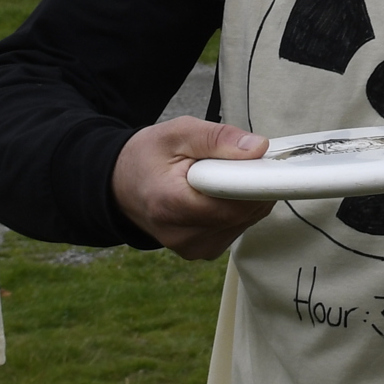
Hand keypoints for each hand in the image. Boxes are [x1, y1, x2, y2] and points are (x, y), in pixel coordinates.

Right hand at [112, 117, 272, 258]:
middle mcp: (183, 235)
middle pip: (243, 213)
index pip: (232, 203)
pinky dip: (238, 207)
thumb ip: (217, 138)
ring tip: (219, 177)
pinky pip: (238, 226)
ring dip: (246, 196)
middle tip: (237, 161)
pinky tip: (219, 194)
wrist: (121, 186)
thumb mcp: (178, 132)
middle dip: (250, 184)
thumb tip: (258, 148)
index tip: (261, 161)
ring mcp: (194, 248)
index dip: (253, 181)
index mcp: (171, 205)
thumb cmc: (148, 156)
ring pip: (246, 220)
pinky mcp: (204, 250)